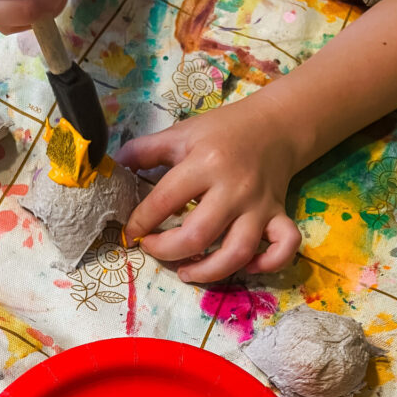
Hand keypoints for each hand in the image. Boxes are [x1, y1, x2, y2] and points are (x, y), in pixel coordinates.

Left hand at [118, 95, 301, 282]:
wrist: (276, 124)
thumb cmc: (224, 131)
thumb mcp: (181, 133)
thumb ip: (145, 150)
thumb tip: (113, 165)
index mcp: (205, 163)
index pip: (165, 200)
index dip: (141, 221)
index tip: (131, 231)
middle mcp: (234, 188)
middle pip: (198, 236)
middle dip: (167, 251)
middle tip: (153, 248)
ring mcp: (259, 205)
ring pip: (238, 252)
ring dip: (209, 272)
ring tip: (187, 272)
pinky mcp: (279, 215)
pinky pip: (284, 247)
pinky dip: (268, 264)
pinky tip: (247, 267)